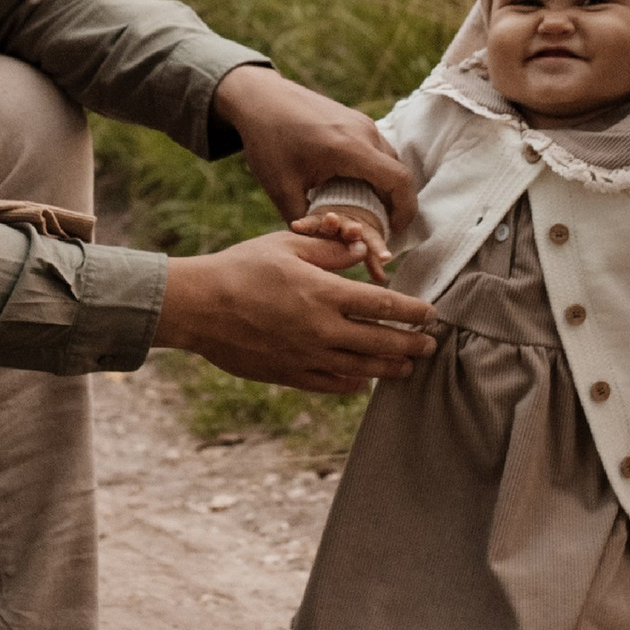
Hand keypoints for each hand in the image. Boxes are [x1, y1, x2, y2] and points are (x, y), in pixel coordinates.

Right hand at [158, 229, 437, 393]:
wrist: (198, 307)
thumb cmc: (241, 268)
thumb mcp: (286, 244)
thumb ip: (329, 249)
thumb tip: (363, 250)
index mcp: (324, 293)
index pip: (384, 306)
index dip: (413, 311)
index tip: (430, 312)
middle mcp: (321, 329)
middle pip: (381, 342)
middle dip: (412, 343)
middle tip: (431, 344)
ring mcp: (307, 356)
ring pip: (363, 368)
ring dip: (391, 367)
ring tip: (409, 365)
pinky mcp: (290, 374)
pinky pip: (332, 384)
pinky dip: (354, 383)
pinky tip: (365, 380)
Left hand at [213, 65, 417, 235]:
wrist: (259, 97)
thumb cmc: (268, 141)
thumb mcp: (281, 188)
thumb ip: (304, 220)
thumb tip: (324, 246)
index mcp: (350, 149)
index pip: (399, 181)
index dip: (404, 212)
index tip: (392, 233)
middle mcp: (364, 132)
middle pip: (398, 173)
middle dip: (395, 205)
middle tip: (378, 229)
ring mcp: (362, 122)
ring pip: (389, 160)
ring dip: (385, 188)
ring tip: (366, 211)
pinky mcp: (356, 119)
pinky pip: (377, 149)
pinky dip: (375, 172)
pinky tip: (353, 187)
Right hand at [292, 202, 392, 282]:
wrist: (337, 213)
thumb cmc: (355, 240)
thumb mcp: (366, 248)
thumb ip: (373, 262)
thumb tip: (382, 279)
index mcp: (364, 233)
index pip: (373, 241)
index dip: (379, 250)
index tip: (385, 258)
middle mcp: (347, 225)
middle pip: (350, 229)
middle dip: (352, 230)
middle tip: (355, 229)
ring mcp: (330, 222)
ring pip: (330, 223)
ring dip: (331, 223)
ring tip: (330, 219)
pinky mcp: (313, 222)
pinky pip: (309, 223)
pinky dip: (304, 225)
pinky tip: (296, 226)